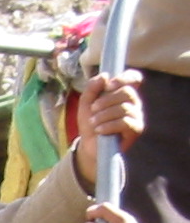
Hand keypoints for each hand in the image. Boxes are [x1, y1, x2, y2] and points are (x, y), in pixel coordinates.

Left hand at [74, 71, 143, 188]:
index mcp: (123, 93)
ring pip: (124, 108)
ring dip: (104, 115)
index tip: (108, 86)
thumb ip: (92, 89)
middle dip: (106, 100)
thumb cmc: (90, 123)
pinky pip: (126, 122)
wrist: (89, 146)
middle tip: (93, 110)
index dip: (123, 78)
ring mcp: (136, 116)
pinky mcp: (136, 130)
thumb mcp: (86, 105)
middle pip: (127, 92)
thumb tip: (104, 76)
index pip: (133, 78)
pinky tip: (99, 130)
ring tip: (93, 123)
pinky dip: (109, 125)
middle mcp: (133, 102)